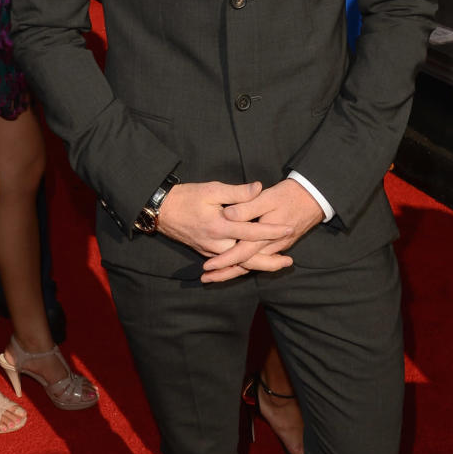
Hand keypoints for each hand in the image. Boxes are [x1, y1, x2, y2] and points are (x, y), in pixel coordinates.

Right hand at [157, 180, 279, 259]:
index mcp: (220, 227)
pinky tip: (256, 263)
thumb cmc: (187, 197)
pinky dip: (244, 264)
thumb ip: (237, 192)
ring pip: (238, 263)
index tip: (289, 228)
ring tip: (278, 264)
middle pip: (248, 258)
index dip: (272, 231)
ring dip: (259, 265)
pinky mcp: (207, 253)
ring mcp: (211, 251)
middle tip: (289, 261)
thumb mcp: (212, 189)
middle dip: (270, 262)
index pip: (252, 231)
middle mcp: (217, 243)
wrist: (163, 211)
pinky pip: (229, 262)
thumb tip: (259, 188)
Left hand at [202, 179, 323, 283]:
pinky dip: (246, 265)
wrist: (314, 198)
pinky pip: (260, 260)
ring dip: (234, 271)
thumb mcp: (268, 197)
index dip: (224, 260)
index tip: (208, 266)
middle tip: (205, 279)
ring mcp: (277, 248)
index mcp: (266, 235)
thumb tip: (228, 214)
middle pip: (246, 265)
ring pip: (253, 265)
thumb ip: (247, 206)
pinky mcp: (279, 246)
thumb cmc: (290, 195)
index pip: (242, 253)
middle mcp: (272, 246)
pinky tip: (235, 267)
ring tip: (214, 276)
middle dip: (226, 273)